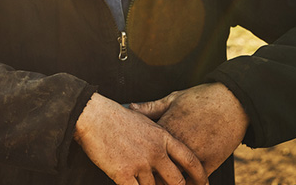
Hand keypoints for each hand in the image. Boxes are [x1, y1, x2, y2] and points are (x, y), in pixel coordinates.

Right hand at [75, 93, 207, 184]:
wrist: (93, 116)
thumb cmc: (114, 116)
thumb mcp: (144, 119)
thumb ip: (157, 134)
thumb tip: (166, 146)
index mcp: (162, 137)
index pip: (189, 160)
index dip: (199, 175)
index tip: (203, 183)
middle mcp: (155, 152)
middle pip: (177, 181)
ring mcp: (140, 164)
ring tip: (143, 181)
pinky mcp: (123, 173)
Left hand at [131, 83, 248, 175]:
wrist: (232, 101)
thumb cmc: (201, 97)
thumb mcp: (173, 99)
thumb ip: (150, 107)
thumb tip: (130, 107)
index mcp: (164, 131)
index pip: (143, 152)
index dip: (137, 158)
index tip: (132, 161)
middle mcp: (177, 146)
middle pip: (157, 170)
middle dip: (151, 175)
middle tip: (146, 177)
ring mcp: (194, 156)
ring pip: (175, 179)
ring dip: (170, 182)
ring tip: (165, 181)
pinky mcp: (210, 162)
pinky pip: (196, 181)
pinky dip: (190, 184)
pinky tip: (185, 183)